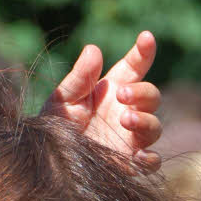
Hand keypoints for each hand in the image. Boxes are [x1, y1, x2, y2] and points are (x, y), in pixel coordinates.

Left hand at [42, 31, 161, 169]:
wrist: (46, 160)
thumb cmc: (55, 124)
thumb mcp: (63, 98)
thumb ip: (79, 77)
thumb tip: (93, 48)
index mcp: (111, 90)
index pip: (134, 67)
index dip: (143, 52)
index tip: (146, 37)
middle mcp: (126, 111)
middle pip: (152, 96)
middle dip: (142, 92)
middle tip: (121, 94)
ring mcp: (130, 137)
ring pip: (155, 126)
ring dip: (145, 121)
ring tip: (125, 119)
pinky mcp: (129, 162)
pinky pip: (151, 161)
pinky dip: (150, 158)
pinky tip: (138, 155)